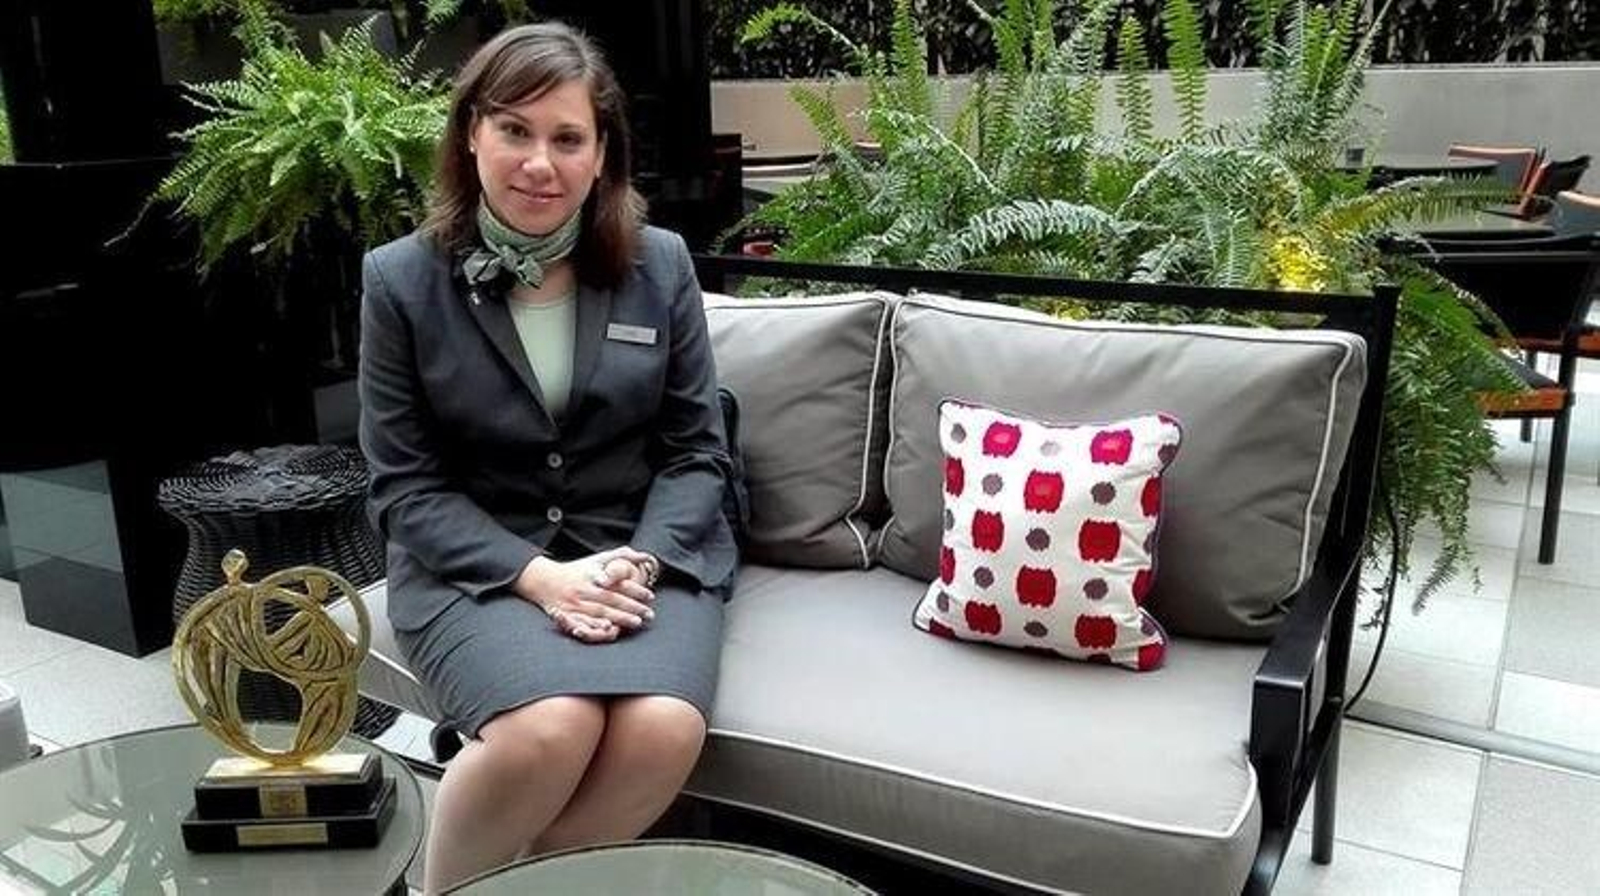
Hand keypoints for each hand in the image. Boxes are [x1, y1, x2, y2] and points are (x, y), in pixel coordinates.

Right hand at [515, 547, 655, 642]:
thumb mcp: (599, 559)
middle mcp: (584, 588)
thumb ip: (623, 556)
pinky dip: (596, 627)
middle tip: (649, 614)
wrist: (544, 580)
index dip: (636, 590)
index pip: (618, 583)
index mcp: (593, 574)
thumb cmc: (578, 570)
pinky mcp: (566, 615)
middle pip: (612, 599)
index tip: (651, 596)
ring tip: (637, 623)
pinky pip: (583, 623)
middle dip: (632, 608)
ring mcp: (574, 602)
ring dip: (620, 618)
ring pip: (600, 612)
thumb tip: (647, 557)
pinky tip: (609, 630)